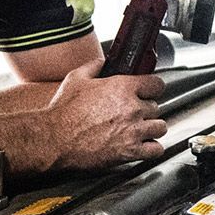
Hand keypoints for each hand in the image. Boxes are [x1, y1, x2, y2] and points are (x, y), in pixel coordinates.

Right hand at [46, 59, 166, 168]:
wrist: (54, 139)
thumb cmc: (63, 111)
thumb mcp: (76, 78)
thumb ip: (95, 66)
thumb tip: (103, 63)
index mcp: (122, 87)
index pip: (156, 84)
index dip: (152, 88)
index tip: (148, 92)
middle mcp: (132, 108)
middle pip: (156, 107)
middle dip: (145, 110)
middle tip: (133, 114)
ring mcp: (133, 131)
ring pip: (160, 127)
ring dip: (152, 128)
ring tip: (141, 129)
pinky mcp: (131, 151)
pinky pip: (156, 149)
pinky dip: (152, 148)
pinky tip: (144, 146)